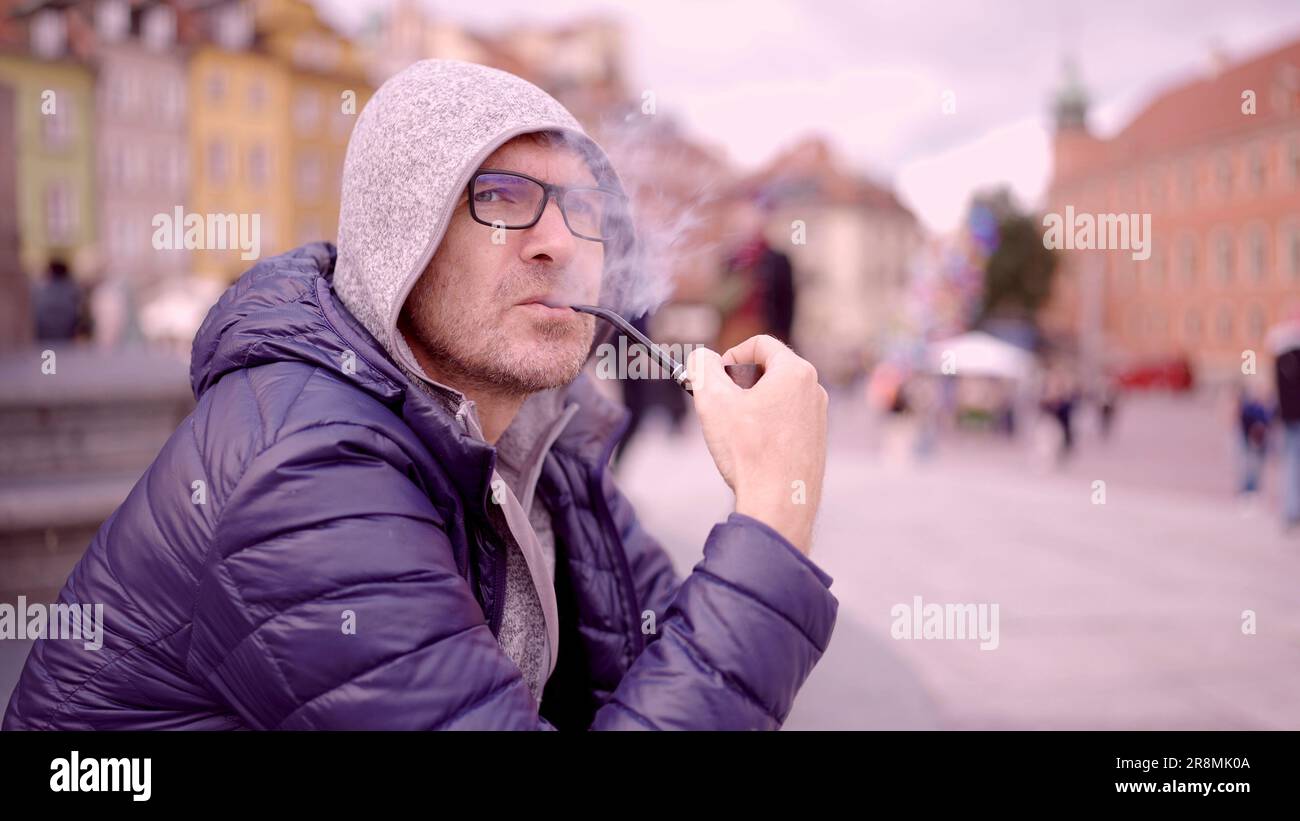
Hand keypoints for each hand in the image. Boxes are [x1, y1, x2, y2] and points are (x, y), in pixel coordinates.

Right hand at [687, 335, 827, 554]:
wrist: (779, 504)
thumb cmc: (748, 451)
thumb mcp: (713, 400)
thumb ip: (703, 368)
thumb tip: (702, 358)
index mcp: (795, 372)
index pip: (760, 344)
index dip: (731, 355)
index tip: (716, 378)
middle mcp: (814, 390)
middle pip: (769, 369)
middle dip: (739, 382)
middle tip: (719, 404)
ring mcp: (818, 417)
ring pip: (777, 397)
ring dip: (750, 406)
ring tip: (733, 431)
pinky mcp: (815, 442)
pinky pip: (786, 421)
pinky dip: (765, 426)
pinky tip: (751, 450)